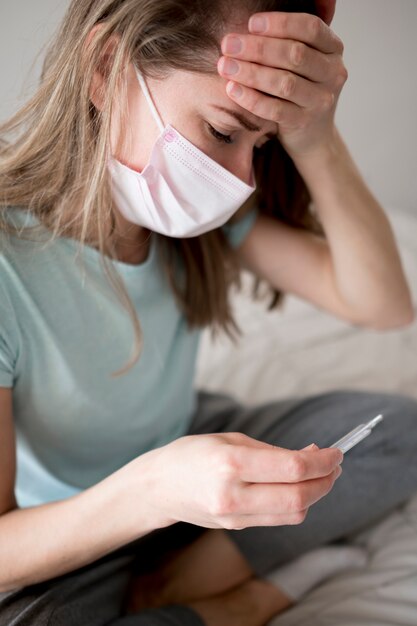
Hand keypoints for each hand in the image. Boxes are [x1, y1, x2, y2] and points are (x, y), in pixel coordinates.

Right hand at [149, 432, 342, 529]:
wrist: (160, 486)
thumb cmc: (194, 453)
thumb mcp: (232, 440)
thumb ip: (273, 451)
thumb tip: (313, 454)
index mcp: (231, 463)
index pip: (292, 468)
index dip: (322, 461)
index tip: (337, 452)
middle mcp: (233, 494)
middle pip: (298, 497)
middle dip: (325, 481)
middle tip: (335, 465)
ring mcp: (234, 516)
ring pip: (293, 513)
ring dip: (315, 494)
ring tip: (320, 475)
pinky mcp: (236, 527)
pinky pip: (278, 518)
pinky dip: (296, 502)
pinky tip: (298, 486)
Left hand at [217, 9, 346, 157]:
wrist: (312, 133)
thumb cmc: (299, 87)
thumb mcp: (302, 60)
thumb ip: (286, 39)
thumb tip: (250, 22)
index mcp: (333, 48)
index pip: (310, 28)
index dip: (280, 23)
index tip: (251, 23)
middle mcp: (333, 73)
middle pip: (295, 55)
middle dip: (258, 48)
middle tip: (228, 44)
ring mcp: (321, 100)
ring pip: (285, 83)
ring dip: (251, 73)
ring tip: (225, 66)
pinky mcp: (305, 122)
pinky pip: (275, 110)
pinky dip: (252, 99)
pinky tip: (232, 89)